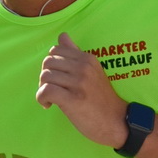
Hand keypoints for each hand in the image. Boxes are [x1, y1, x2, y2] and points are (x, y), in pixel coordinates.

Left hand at [36, 32, 127, 146]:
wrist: (116, 122)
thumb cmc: (101, 99)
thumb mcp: (92, 71)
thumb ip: (75, 53)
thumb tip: (62, 36)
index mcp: (88, 59)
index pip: (56, 50)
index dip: (51, 65)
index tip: (56, 78)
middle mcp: (83, 68)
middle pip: (48, 62)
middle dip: (45, 77)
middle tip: (52, 90)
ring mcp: (79, 83)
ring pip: (45, 76)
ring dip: (42, 89)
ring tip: (51, 99)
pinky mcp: (73, 99)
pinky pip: (46, 91)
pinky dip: (41, 98)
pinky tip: (48, 105)